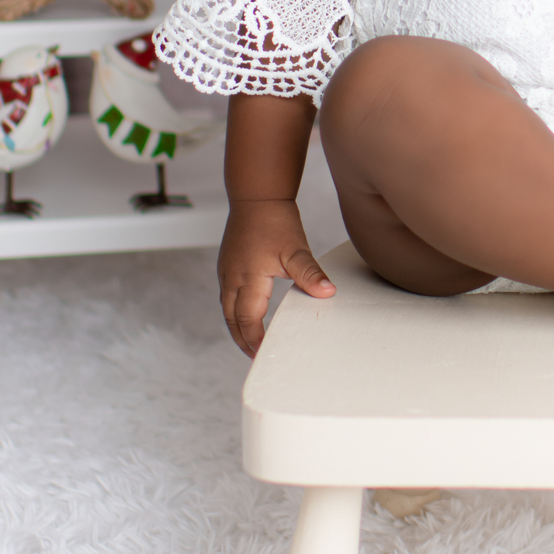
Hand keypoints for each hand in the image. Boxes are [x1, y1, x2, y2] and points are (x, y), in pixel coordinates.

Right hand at [218, 197, 334, 357]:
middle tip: (257, 357)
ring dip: (238, 328)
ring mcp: (226, 271)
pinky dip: (235, 311)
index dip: (255, 341)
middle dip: (243, 341)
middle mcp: (231, 278)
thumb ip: (310, 274)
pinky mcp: (226, 265)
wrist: (257, 195)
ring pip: (227, 310)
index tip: (265, 355)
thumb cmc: (275, 220)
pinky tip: (248, 313)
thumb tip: (328, 292)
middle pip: (232, 321)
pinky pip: (227, 296)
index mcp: (248, 278)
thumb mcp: (296, 249)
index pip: (248, 320)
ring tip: (252, 342)